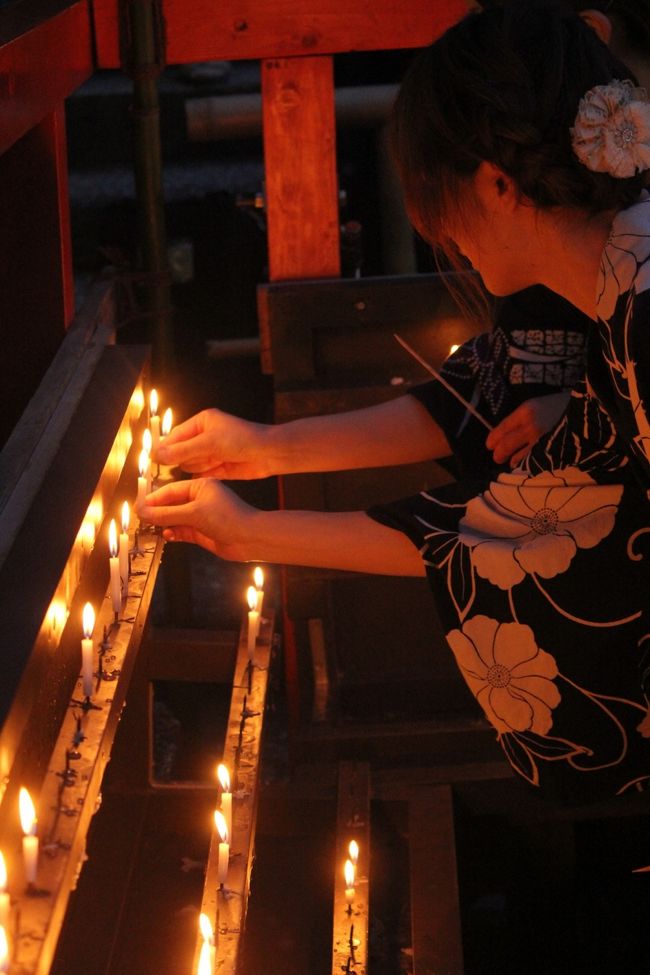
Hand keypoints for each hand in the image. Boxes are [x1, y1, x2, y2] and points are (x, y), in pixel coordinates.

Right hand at [137, 478, 255, 559]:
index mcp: (200, 486)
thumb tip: (144, 513)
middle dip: (157, 512)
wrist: (249, 539)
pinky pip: (181, 531)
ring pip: (175, 519)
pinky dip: (173, 533)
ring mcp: (200, 516)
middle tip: (140, 519)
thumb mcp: (194, 513)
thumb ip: (167, 514)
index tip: (139, 507)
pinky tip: (166, 536)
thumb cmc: (228, 518)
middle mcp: (199, 499)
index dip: (154, 499)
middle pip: (171, 505)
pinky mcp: (201, 532)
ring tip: (150, 529)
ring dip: (163, 524)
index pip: (171, 490)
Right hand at [156, 409, 270, 478]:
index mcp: (202, 422)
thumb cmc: (242, 440)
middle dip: (186, 458)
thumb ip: (181, 451)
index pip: (175, 436)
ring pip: (191, 465)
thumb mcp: (208, 443)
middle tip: (194, 461)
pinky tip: (212, 474)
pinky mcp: (219, 467)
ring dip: (199, 466)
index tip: (153, 461)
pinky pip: (202, 474)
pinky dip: (205, 475)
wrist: (269, 454)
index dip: (165, 448)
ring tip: (215, 462)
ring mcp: (212, 452)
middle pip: (181, 452)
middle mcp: (205, 436)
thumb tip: (156, 456)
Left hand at [486, 392, 570, 466]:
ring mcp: (541, 441)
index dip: (493, 439)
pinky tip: (527, 464)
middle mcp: (530, 425)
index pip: (502, 428)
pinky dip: (528, 465)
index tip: (489, 445)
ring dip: (513, 462)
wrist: (593, 412)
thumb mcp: (542, 403)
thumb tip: (511, 432)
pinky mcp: (551, 453)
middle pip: (505, 446)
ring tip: (511, 463)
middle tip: (497, 458)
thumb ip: (526, 417)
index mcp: (527, 410)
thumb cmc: (566, 405)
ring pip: (517, 458)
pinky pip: (533, 463)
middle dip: (498, 454)